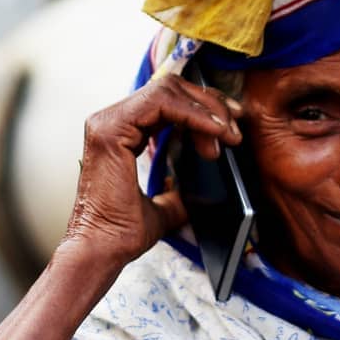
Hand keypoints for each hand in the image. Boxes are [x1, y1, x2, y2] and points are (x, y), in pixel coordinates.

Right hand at [58, 72, 241, 272]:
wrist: (103, 251)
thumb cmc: (122, 232)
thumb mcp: (163, 207)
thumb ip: (178, 192)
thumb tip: (205, 191)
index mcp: (120, 132)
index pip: (168, 100)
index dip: (203, 106)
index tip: (231, 127)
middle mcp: (111, 120)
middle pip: (171, 88)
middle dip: (210, 104)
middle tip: (236, 129)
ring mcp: (107, 121)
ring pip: (168, 90)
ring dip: (206, 110)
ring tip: (228, 135)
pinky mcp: (111, 128)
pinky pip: (162, 102)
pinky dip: (194, 114)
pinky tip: (215, 131)